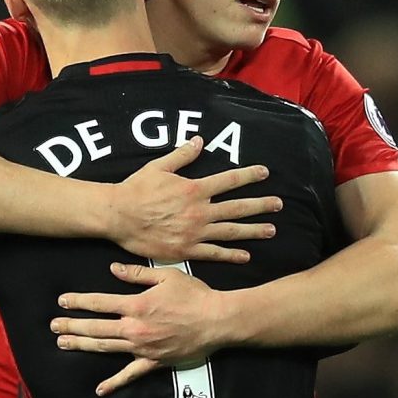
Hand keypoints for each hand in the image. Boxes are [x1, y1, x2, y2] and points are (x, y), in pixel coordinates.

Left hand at [51, 263, 225, 394]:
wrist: (218, 321)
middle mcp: (135, 328)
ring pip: (106, 347)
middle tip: (54, 326)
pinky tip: (100, 389)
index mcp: (136, 304)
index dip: (78, 301)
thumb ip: (137, 274)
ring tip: (64, 344)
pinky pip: (131, 375)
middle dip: (72, 325)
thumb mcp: (166, 276)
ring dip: (83, 345)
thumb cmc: (195, 295)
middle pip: (96, 327)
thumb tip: (113, 270)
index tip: (62, 301)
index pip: (99, 302)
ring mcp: (142, 348)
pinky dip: (115, 382)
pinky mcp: (154, 362)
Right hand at [109, 137, 280, 263]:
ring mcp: (195, 233)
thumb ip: (182, 155)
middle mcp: (200, 212)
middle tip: (279, 204)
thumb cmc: (136, 189)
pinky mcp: (186, 251)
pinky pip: (214, 254)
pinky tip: (245, 256)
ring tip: (271, 230)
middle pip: (237, 208)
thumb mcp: (159, 167)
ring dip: (253, 231)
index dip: (249, 175)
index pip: (230, 180)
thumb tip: (199, 141)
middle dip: (260, 205)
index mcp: (195, 189)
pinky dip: (231, 255)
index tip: (265, 173)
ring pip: (231, 232)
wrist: (118, 216)